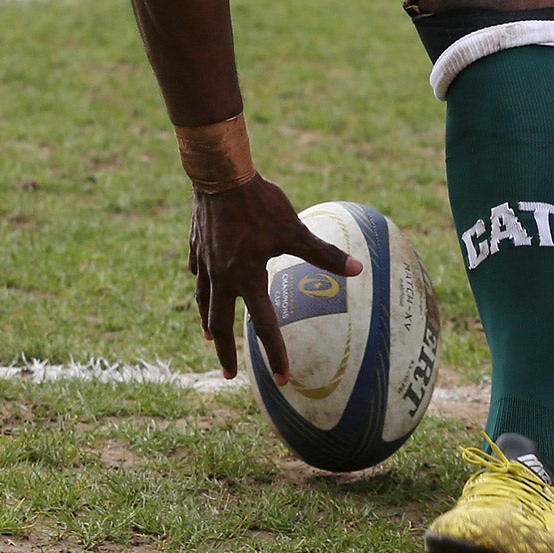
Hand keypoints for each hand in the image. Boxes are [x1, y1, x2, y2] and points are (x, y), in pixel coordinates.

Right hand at [189, 173, 360, 383]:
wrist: (221, 174)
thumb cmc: (260, 203)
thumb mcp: (294, 229)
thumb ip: (323, 253)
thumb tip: (357, 269)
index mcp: (246, 278)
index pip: (263, 325)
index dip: (275, 353)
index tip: (282, 378)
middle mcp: (221, 277)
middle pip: (220, 324)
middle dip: (225, 352)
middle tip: (229, 375)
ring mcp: (204, 262)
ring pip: (203, 300)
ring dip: (209, 321)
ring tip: (210, 336)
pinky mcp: (196, 245)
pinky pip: (198, 272)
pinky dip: (202, 284)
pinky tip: (204, 284)